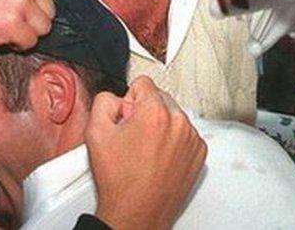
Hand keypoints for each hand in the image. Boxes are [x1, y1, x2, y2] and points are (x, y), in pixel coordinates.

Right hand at [0, 0, 53, 53]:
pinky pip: (31, 43)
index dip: (31, 9)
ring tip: (1, 28)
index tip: (10, 11)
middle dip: (31, 22)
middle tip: (4, 21)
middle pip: (49, 12)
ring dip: (25, 34)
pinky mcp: (14, 23)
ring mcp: (20, 1)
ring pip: (44, 29)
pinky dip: (16, 46)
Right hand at [86, 77, 206, 228]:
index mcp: (154, 113)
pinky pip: (185, 134)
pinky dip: (174, 141)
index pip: (143, 83)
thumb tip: (118, 97)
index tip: (126, 117)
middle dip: (146, 111)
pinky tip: (159, 158)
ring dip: (161, 126)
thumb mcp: (96, 132)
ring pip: (174, 115)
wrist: (136, 213)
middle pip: (160, 97)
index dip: (129, 100)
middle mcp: (178, 123)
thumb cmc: (119, 180)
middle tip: (133, 136)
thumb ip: (105, 101)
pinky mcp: (199, 153)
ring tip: (145, 150)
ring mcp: (191, 139)